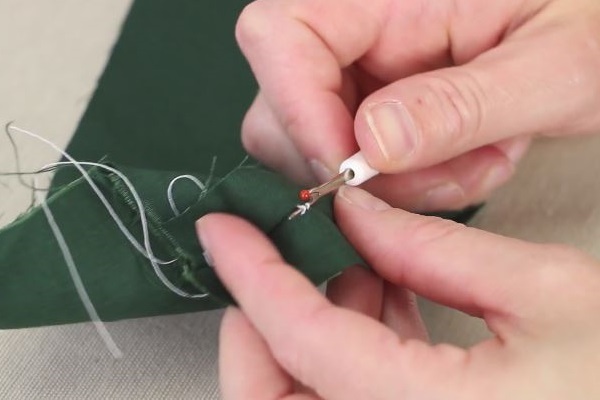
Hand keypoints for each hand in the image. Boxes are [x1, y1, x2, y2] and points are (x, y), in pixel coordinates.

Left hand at [197, 186, 599, 398]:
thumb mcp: (544, 291)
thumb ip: (433, 249)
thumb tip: (356, 214)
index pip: (304, 340)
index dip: (254, 275)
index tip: (223, 231)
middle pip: (272, 398)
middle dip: (258, 323)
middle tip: (275, 259)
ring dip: (305, 330)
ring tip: (346, 266)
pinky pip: (343, 398)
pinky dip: (342, 349)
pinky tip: (376, 297)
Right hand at [236, 0, 599, 210]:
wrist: (599, 33)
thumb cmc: (595, 22)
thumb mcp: (553, 62)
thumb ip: (464, 104)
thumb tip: (371, 145)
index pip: (280, 35)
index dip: (296, 110)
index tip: (351, 171)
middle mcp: (359, 27)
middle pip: (282, 107)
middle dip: (355, 167)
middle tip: (437, 177)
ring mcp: (363, 70)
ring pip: (321, 150)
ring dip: (397, 182)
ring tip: (477, 162)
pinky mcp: (375, 103)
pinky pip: (360, 165)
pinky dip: (412, 183)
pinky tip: (469, 160)